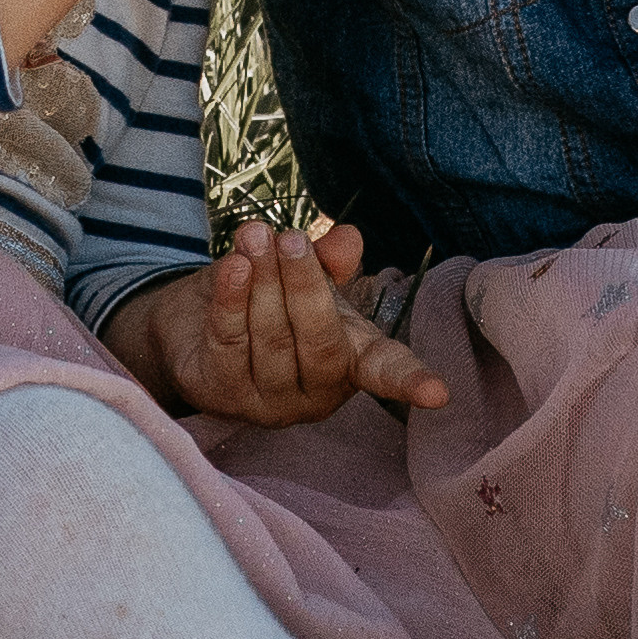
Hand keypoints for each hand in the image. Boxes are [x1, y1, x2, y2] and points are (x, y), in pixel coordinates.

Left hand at [103, 220, 447, 425]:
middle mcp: (316, 392)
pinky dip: (231, 301)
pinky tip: (234, 265)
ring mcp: (270, 402)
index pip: (385, 372)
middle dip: (304, 285)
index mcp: (351, 360)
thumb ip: (328, 260)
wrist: (198, 325)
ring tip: (255, 235)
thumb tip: (347, 237)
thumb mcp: (304, 276)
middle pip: (319, 343)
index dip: (410, 380)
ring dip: (262, 282)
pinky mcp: (224, 396)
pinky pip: (229, 345)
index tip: (439, 394)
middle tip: (291, 238)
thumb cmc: (270, 301)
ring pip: (272, 342)